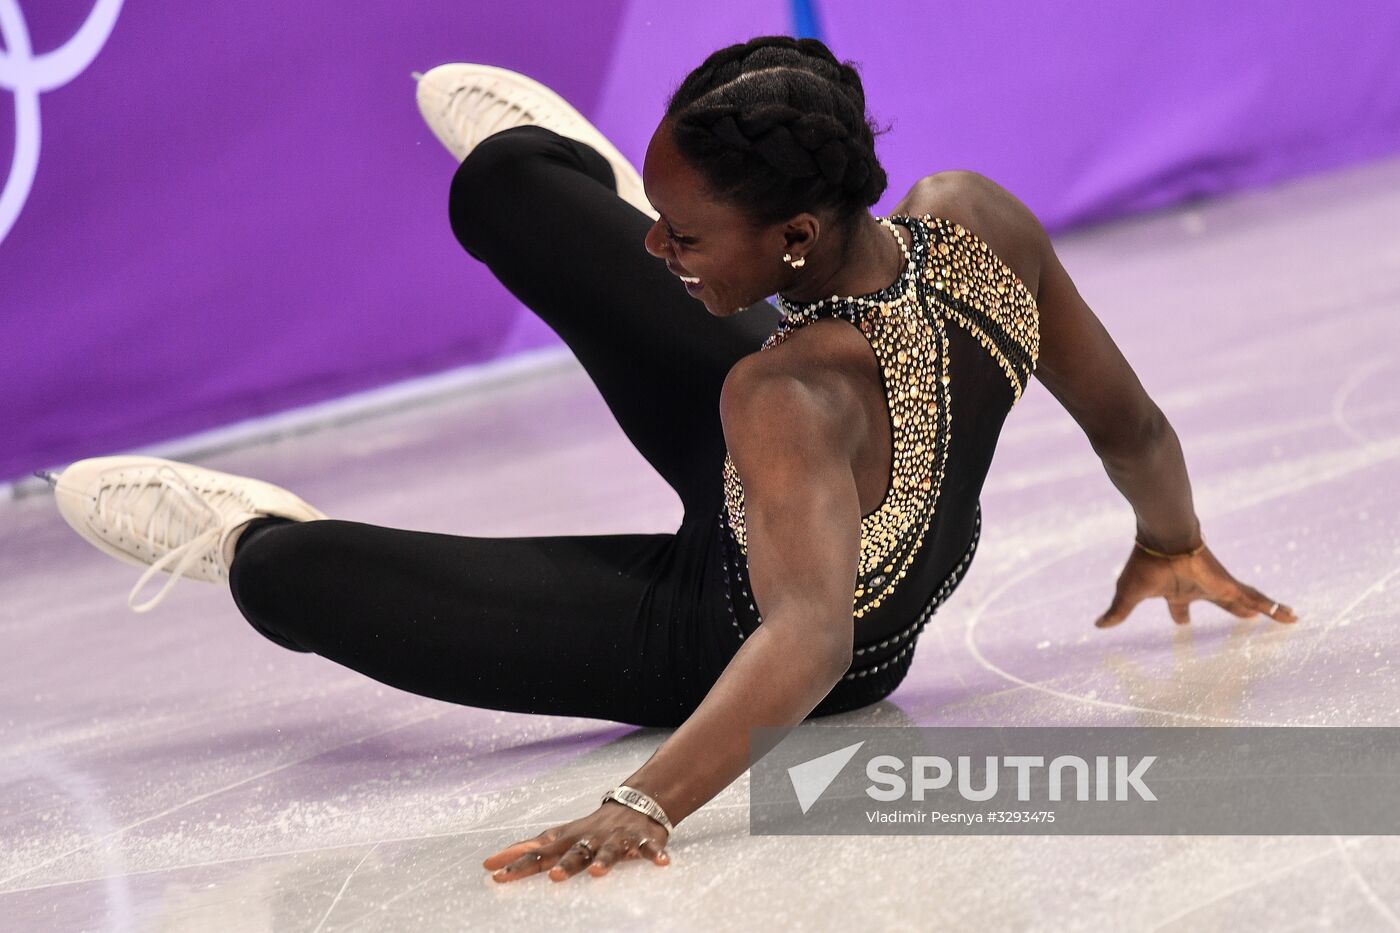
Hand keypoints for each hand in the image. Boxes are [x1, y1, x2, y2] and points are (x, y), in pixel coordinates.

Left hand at [483, 801, 670, 882]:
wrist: (636, 803)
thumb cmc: (591, 828)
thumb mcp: (560, 837)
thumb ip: (528, 851)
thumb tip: (488, 864)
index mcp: (570, 839)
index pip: (539, 852)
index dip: (518, 863)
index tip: (495, 875)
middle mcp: (591, 838)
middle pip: (575, 852)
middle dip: (565, 864)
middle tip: (552, 876)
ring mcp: (617, 839)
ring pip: (610, 850)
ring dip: (605, 859)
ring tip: (599, 871)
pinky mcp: (643, 840)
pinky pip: (650, 849)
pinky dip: (655, 854)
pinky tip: (662, 864)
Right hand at [1095, 542, 1297, 627]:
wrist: (1163, 539)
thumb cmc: (1145, 565)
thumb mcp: (1129, 595)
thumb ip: (1118, 612)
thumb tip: (1097, 625)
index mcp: (1175, 592)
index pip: (1179, 608)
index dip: (1181, 617)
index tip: (1183, 622)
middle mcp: (1199, 588)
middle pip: (1223, 604)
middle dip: (1233, 611)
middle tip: (1245, 617)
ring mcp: (1218, 587)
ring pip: (1247, 602)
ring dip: (1265, 610)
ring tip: (1286, 618)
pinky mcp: (1230, 585)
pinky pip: (1258, 599)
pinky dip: (1275, 609)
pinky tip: (1292, 618)